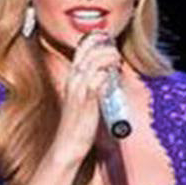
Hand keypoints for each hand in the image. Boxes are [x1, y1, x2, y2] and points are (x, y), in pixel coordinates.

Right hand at [50, 33, 121, 167]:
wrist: (68, 145)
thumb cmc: (77, 125)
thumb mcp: (82, 100)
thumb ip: (92, 87)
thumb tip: (108, 78)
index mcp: (72, 77)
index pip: (82, 48)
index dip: (97, 39)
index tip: (109, 42)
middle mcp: (73, 79)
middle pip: (90, 50)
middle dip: (107, 47)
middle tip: (117, 55)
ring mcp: (79, 88)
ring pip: (95, 60)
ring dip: (110, 58)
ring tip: (117, 63)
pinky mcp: (87, 99)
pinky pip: (99, 78)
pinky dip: (108, 75)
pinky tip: (113, 79)